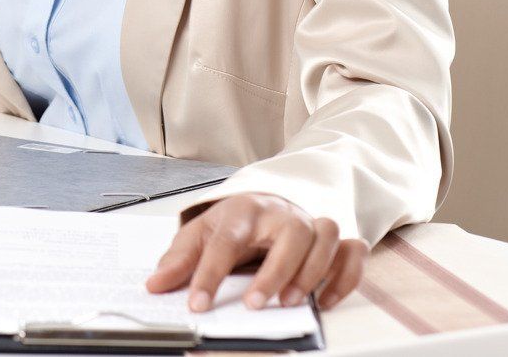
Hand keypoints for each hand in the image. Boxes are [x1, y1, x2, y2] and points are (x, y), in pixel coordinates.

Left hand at [145, 193, 367, 313]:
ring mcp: (311, 224)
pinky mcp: (333, 240)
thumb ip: (179, 260)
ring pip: (327, 236)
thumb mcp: (199, 234)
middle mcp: (281, 214)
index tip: (197, 305)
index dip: (209, 274)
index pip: (226, 241)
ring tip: (289, 303)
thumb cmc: (233, 223)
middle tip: (254, 305)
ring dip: (312, 272)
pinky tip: (324, 302)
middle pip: (292, 232)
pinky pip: (353, 252)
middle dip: (275, 270)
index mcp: (242, 211)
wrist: (263, 202)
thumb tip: (154, 285)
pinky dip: (345, 276)